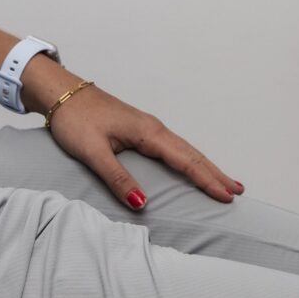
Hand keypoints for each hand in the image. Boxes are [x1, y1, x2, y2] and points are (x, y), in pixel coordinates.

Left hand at [46, 86, 242, 210]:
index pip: (184, 160)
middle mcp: (153, 129)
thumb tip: (142, 204)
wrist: (61, 93)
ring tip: (224, 183)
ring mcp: (147, 128)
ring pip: (184, 150)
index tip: (226, 195)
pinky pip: (172, 149)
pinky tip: (192, 167)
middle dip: (215, 174)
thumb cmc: (75, 119)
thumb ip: (117, 178)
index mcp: (147, 132)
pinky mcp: (139, 131)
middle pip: (191, 154)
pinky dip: (188, 160)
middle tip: (237, 191)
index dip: (206, 179)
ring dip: (205, 167)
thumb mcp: (93, 152)